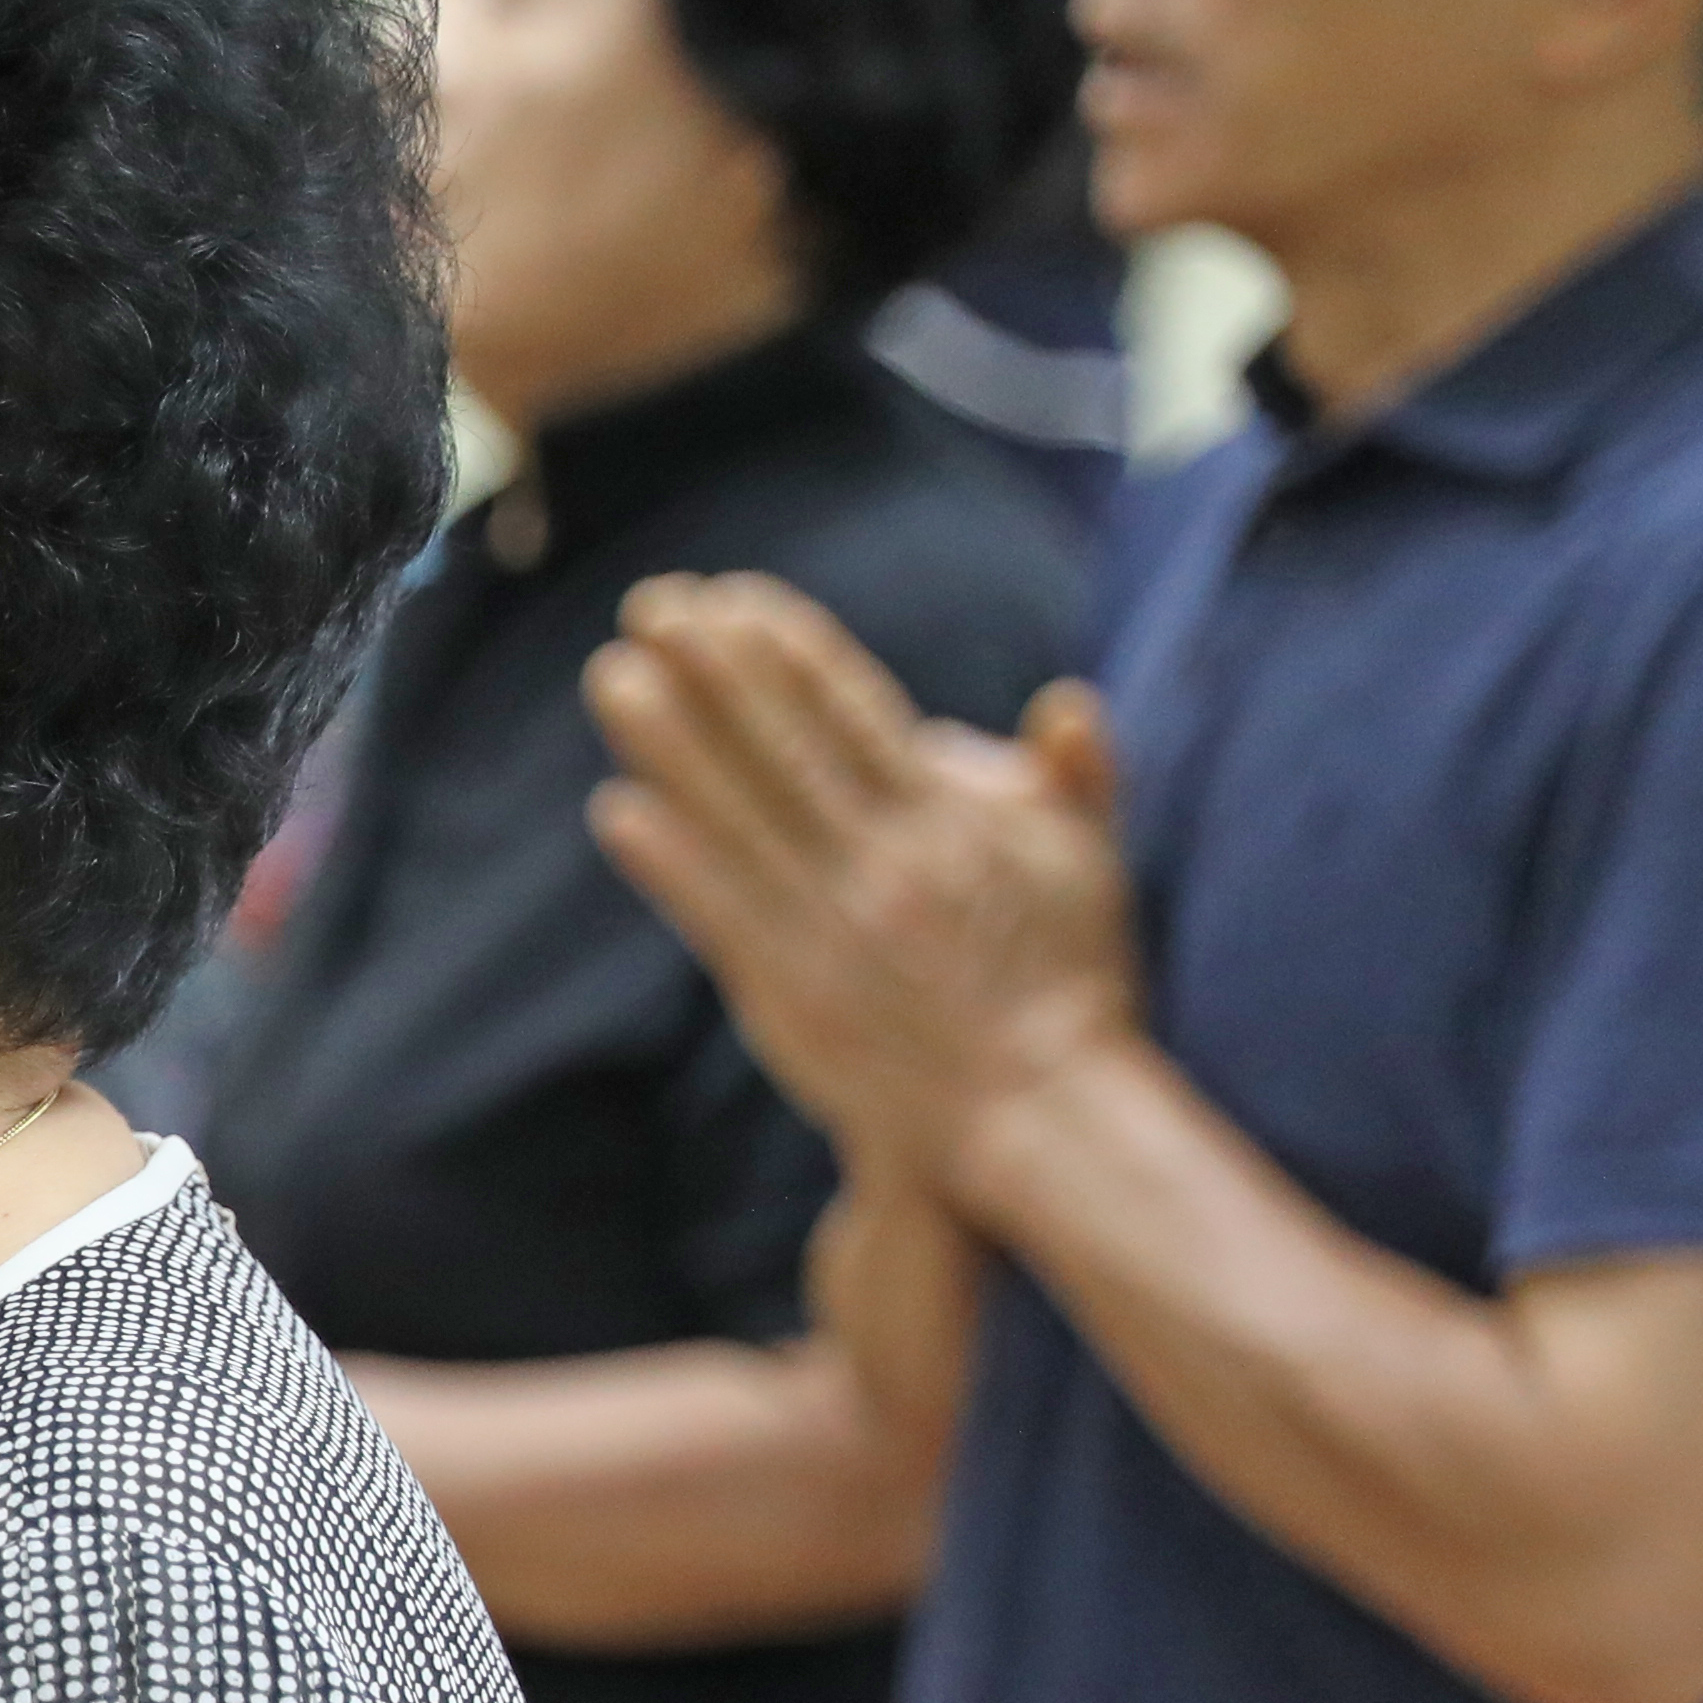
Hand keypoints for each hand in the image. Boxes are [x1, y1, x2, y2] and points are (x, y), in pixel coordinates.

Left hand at [584, 576, 1141, 1198]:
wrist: (1035, 1104)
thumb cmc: (1067, 979)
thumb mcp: (1088, 865)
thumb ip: (1076, 778)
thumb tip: (1064, 698)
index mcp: (950, 819)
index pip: (855, 709)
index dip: (789, 648)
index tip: (735, 598)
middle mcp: (884, 859)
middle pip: (782, 743)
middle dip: (713, 668)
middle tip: (651, 604)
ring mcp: (832, 923)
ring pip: (735, 814)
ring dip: (668, 742)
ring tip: (613, 675)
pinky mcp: (791, 987)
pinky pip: (717, 909)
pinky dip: (666, 858)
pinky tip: (615, 808)